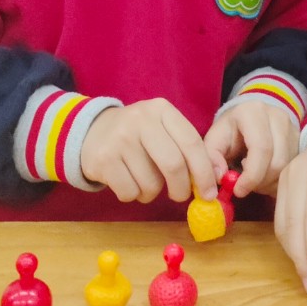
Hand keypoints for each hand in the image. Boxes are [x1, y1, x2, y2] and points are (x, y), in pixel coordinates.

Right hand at [79, 98, 217, 203]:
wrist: (92, 131)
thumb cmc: (139, 136)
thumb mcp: (163, 130)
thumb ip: (188, 150)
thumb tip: (215, 179)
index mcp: (162, 109)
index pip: (192, 143)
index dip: (204, 172)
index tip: (209, 193)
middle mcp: (141, 120)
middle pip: (174, 165)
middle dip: (181, 188)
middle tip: (180, 196)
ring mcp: (120, 139)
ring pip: (151, 184)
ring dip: (152, 193)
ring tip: (144, 181)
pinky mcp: (103, 160)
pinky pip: (130, 192)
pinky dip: (133, 195)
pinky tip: (127, 181)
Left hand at [204, 102, 299, 198]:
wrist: (252, 114)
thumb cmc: (231, 129)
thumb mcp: (215, 139)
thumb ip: (211, 158)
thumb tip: (220, 177)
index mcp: (253, 113)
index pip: (261, 148)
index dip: (251, 175)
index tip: (238, 191)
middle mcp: (278, 117)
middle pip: (277, 162)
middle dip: (260, 182)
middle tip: (245, 186)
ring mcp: (293, 128)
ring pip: (287, 168)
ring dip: (270, 183)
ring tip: (254, 180)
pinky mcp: (300, 141)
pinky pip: (293, 169)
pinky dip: (278, 181)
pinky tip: (265, 178)